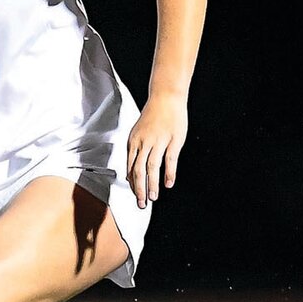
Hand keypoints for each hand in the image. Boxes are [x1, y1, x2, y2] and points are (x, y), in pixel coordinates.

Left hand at [126, 91, 188, 208]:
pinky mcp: (173, 140)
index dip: (132, 183)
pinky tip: (168, 184)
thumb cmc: (152, 117)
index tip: (135, 195)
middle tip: (141, 204)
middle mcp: (144, 143)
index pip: (130, 167)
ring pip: (152, 167)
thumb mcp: (138, 132)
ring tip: (153, 198)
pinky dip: (169, 173)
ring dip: (152, 185)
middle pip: (138, 170)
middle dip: (139, 189)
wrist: (165, 98)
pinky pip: (169, 160)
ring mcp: (158, 141)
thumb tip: (131, 171)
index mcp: (133, 142)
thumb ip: (136, 151)